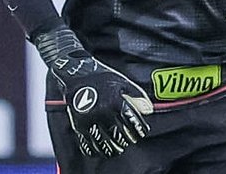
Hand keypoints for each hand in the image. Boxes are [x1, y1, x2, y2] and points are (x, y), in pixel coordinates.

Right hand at [33, 27, 152, 157]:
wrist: (76, 73)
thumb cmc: (102, 77)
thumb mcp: (122, 82)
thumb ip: (137, 95)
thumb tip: (149, 110)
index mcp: (115, 101)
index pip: (131, 121)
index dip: (138, 129)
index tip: (142, 133)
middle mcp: (102, 112)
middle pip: (117, 134)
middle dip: (125, 140)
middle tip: (129, 142)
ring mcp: (89, 120)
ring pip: (102, 142)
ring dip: (111, 149)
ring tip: (117, 150)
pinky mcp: (78, 124)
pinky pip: (86, 143)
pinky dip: (94, 150)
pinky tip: (99, 151)